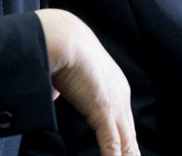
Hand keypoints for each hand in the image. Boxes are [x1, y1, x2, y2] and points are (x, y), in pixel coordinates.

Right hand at [35, 9, 139, 155]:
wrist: (63, 36)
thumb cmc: (62, 47)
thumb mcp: (63, 72)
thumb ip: (60, 86)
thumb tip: (51, 91)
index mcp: (113, 84)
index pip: (122, 121)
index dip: (122, 141)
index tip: (121, 152)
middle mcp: (120, 94)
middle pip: (130, 135)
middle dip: (130, 152)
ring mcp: (114, 104)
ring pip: (126, 142)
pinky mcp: (104, 110)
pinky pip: (112, 143)